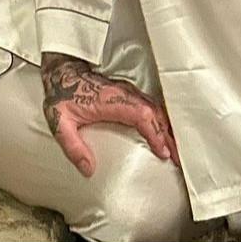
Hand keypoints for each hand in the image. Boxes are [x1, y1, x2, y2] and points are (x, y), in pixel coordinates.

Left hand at [40, 54, 178, 176]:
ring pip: (155, 109)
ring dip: (167, 128)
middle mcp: (124, 94)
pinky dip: (160, 120)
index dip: (155, 133)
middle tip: (179, 158)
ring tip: (176, 149)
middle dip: (168, 135)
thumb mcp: (61, 123)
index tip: (164, 151)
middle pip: (154, 113)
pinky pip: (149, 106)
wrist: (62, 72)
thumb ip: (73, 147)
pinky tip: (164, 132)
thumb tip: (88, 169)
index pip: (141, 116)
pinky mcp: (127, 94)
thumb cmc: (62, 96)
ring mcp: (127, 93)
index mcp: (112, 101)